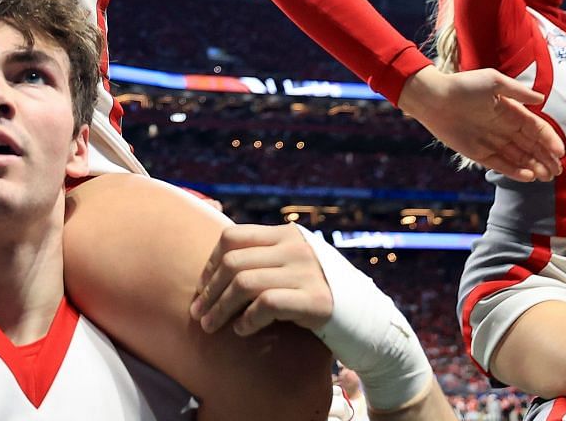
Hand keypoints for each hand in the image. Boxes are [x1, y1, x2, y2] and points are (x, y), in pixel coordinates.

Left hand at [189, 223, 331, 335]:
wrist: (367, 320)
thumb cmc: (318, 296)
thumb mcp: (292, 268)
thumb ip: (264, 260)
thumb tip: (215, 270)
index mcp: (286, 235)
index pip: (233, 236)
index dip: (210, 262)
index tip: (202, 286)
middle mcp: (296, 248)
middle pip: (233, 261)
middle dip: (208, 289)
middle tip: (198, 312)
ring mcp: (307, 272)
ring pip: (244, 282)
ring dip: (220, 308)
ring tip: (210, 326)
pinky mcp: (316, 300)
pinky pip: (266, 304)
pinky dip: (247, 319)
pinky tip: (242, 330)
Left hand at [398, 66, 561, 182]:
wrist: (433, 98)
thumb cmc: (463, 85)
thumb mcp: (493, 82)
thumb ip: (518, 92)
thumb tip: (541, 99)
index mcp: (510, 111)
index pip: (535, 128)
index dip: (548, 140)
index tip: (559, 152)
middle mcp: (503, 127)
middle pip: (530, 146)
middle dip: (545, 158)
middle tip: (557, 171)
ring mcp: (491, 141)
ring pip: (518, 157)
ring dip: (533, 167)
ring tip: (546, 177)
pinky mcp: (478, 153)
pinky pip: (500, 164)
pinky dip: (514, 171)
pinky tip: (528, 176)